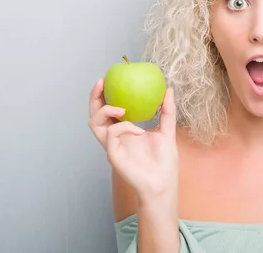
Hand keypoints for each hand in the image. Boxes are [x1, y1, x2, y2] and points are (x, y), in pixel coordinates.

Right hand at [88, 79, 178, 200]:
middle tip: (101, 82)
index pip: (108, 109)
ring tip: (122, 107)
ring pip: (94, 124)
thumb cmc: (164, 162)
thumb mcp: (167, 131)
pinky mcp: (112, 155)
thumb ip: (167, 111)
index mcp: (124, 130)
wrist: (164, 184)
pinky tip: (137, 129)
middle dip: (94, 97)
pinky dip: (123, 127)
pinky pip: (111, 135)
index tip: (109, 78)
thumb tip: (168, 90)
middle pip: (94, 114)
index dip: (104, 94)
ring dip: (106, 111)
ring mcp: (112, 146)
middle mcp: (114, 137)